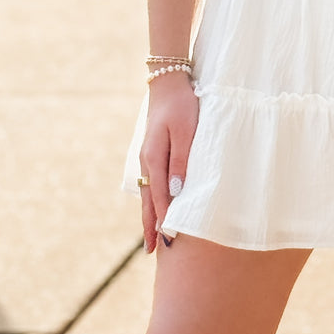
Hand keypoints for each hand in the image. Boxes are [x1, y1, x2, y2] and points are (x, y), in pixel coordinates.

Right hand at [139, 72, 198, 252]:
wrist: (168, 82)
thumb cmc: (182, 105)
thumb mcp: (186, 130)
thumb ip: (182, 160)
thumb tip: (176, 191)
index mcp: (154, 158)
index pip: (160, 197)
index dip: (164, 220)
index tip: (169, 241)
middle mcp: (147, 161)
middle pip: (148, 199)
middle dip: (150, 225)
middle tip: (152, 251)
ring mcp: (147, 157)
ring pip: (147, 193)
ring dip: (149, 214)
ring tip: (151, 236)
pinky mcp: (152, 151)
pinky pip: (150, 182)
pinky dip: (151, 199)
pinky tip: (154, 206)